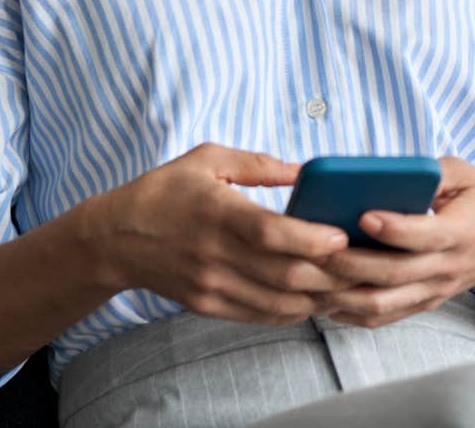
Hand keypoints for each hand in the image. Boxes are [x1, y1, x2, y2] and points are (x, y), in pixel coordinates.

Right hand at [83, 143, 353, 324]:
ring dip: (319, 297)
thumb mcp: (207, 159)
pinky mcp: (208, 305)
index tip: (341, 235)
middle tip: (361, 263)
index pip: (271, 233)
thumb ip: (259, 164)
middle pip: (284, 274)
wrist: (112, 239)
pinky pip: (261, 315)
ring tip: (348, 284)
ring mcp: (211, 285)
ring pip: (278, 302)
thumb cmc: (165, 191)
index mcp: (217, 213)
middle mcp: (214, 254)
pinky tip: (315, 299)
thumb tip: (307, 171)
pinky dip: (293, 311)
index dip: (311, 239)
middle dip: (330, 273)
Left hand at [314, 157, 474, 328]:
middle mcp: (447, 268)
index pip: (426, 235)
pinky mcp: (421, 304)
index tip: (363, 214)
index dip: (394, 228)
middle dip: (352, 263)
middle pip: (394, 274)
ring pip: (383, 303)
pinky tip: (320, 296)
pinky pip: (381, 317)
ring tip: (309, 274)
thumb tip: (387, 171)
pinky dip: (348, 312)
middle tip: (316, 247)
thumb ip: (432, 171)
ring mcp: (433, 291)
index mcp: (463, 232)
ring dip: (342, 293)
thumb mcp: (469, 175)